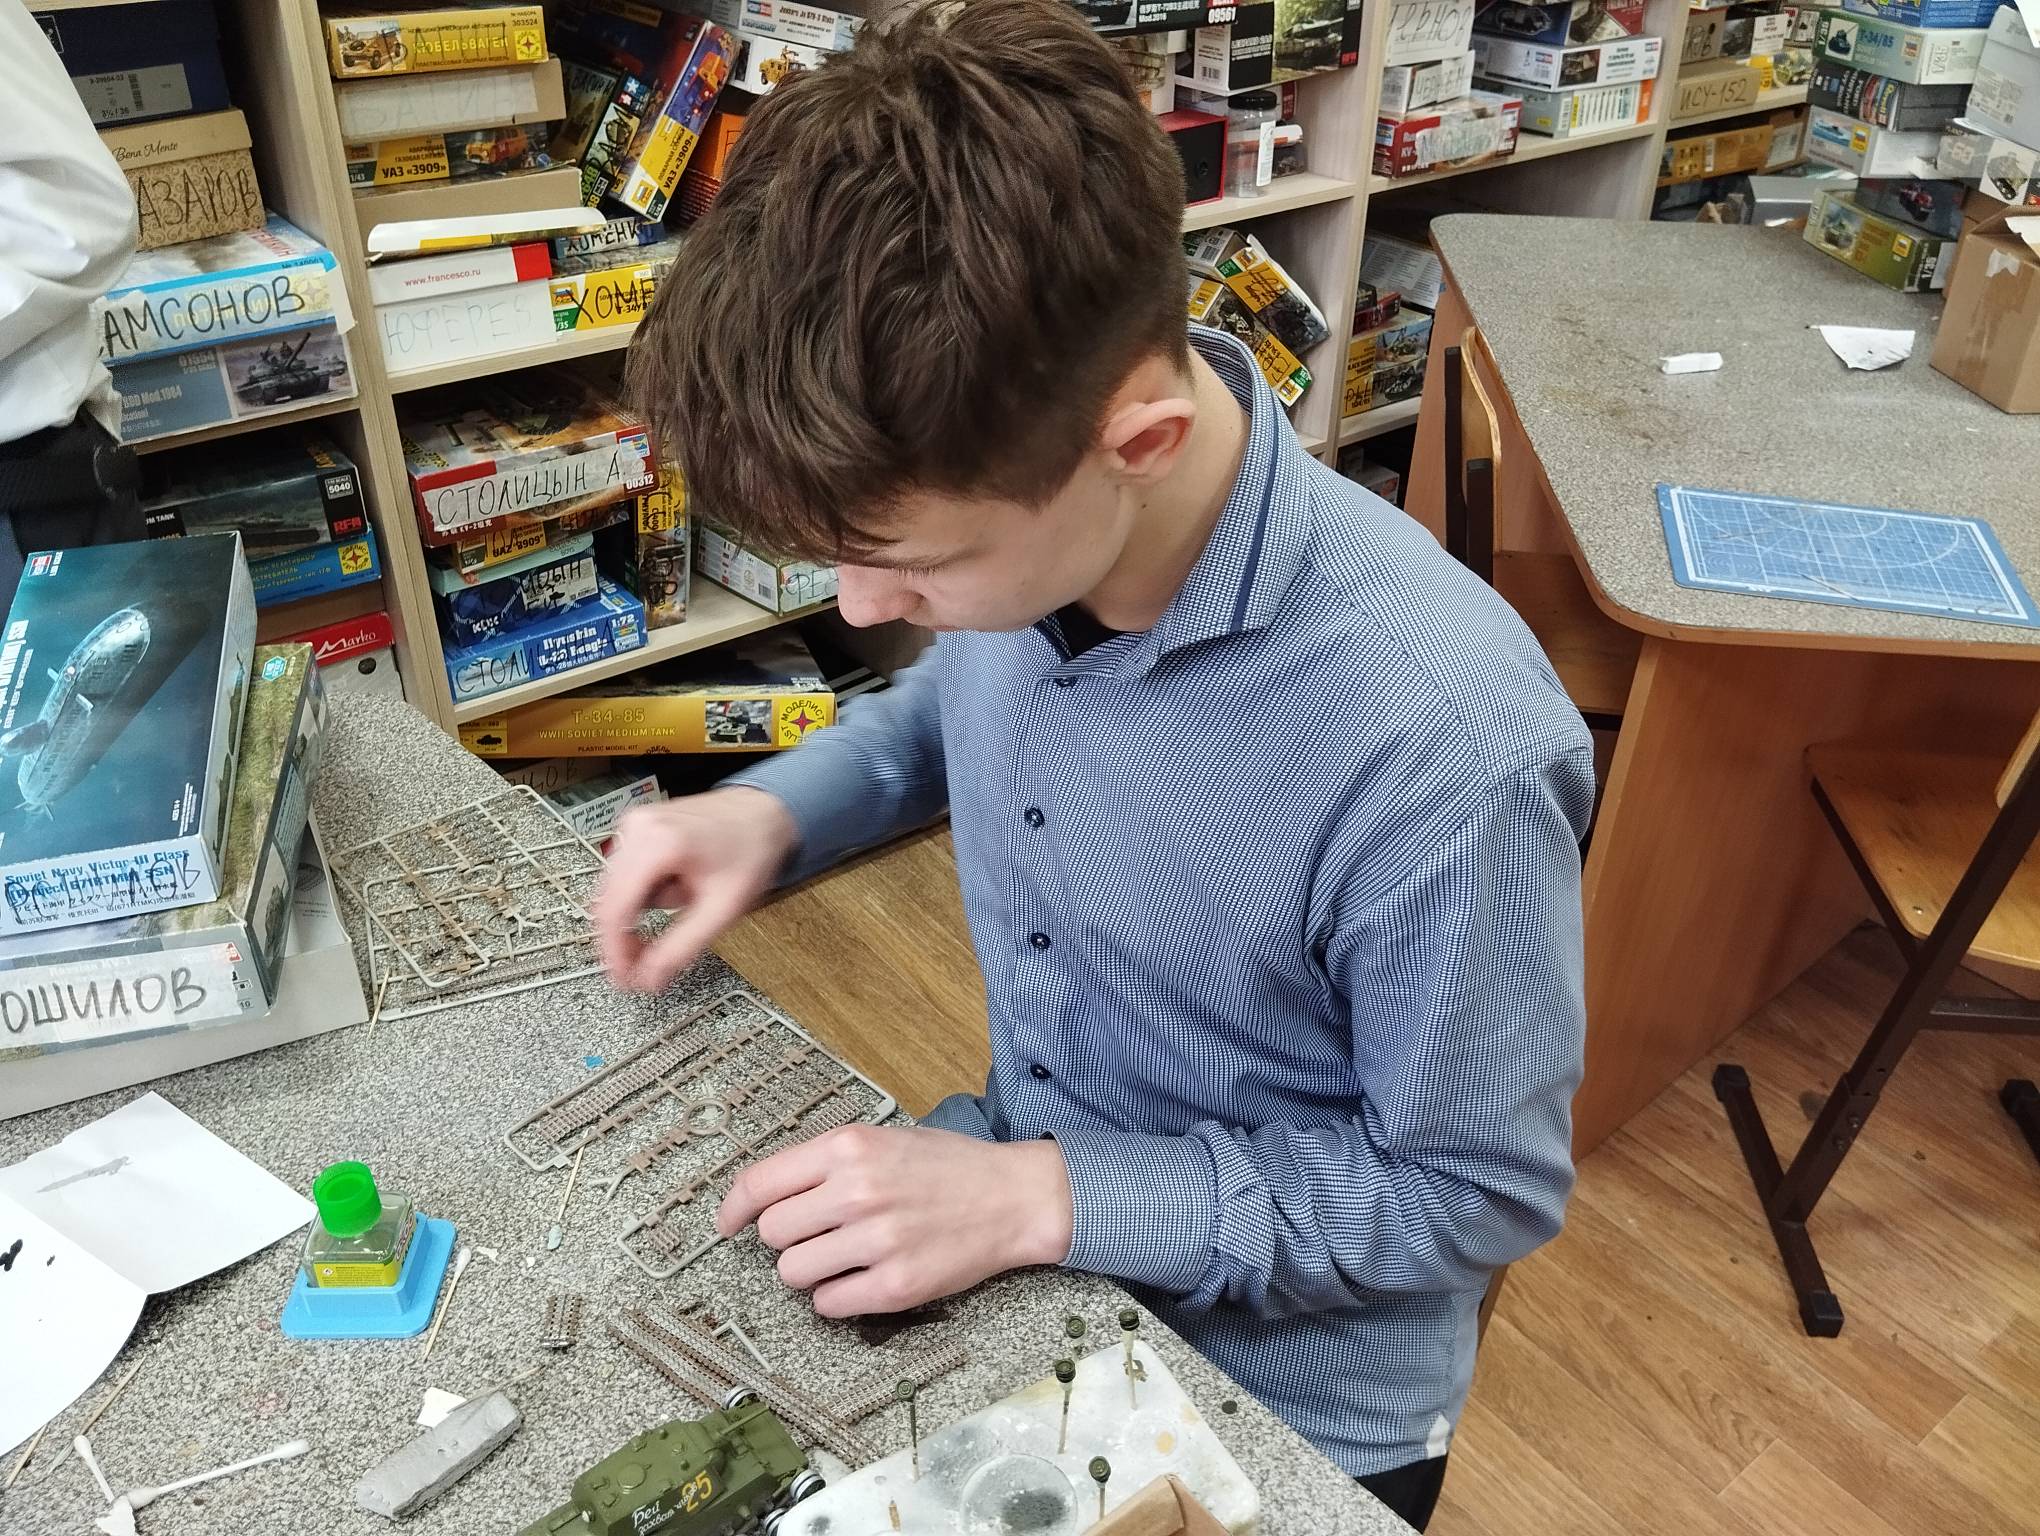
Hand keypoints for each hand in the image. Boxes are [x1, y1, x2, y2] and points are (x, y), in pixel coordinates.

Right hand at [592, 787, 797, 992]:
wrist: (764, 813)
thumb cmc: (750, 850)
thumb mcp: (722, 909)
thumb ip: (681, 948)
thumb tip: (648, 978)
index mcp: (658, 843)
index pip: (614, 910)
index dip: (613, 951)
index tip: (621, 976)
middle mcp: (638, 827)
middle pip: (607, 899)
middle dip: (623, 936)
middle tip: (641, 964)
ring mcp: (635, 824)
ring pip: (614, 888)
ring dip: (637, 911)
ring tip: (684, 902)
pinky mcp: (638, 827)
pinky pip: (625, 872)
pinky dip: (642, 892)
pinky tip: (676, 888)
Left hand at [716, 1124, 1074, 1316]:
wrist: (1013, 1197)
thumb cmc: (946, 1167)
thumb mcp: (883, 1139)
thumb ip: (825, 1162)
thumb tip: (763, 1197)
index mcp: (849, 1148)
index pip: (761, 1182)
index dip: (734, 1207)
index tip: (727, 1223)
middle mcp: (857, 1192)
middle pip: (773, 1233)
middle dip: (789, 1237)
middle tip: (820, 1233)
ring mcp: (876, 1241)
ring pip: (793, 1273)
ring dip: (810, 1269)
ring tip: (845, 1255)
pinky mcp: (895, 1286)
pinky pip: (828, 1304)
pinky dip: (837, 1296)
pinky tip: (863, 1277)